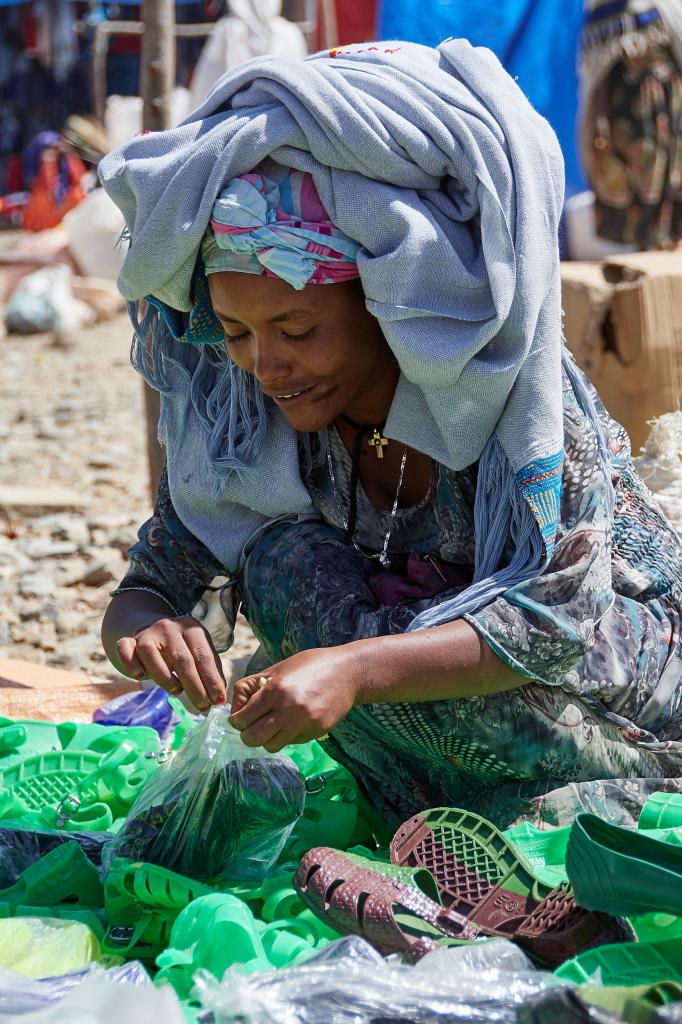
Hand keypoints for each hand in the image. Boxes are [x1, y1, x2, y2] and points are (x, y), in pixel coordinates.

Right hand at [116, 614, 225, 712]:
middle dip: (195, 686)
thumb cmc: (180, 648)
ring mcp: (147, 633)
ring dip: (166, 678)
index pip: (203, 656)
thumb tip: (219, 698)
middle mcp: (169, 627)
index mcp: (191, 627)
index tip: (219, 700)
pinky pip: (125, 650)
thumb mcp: (197, 652)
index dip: (212, 680)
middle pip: (182, 658)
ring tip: (177, 692)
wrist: (151, 630)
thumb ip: (209, 670)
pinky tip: (141, 676)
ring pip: (152, 654)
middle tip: (203, 706)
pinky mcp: (129, 640)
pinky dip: (132, 664)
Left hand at [228, 647, 360, 751]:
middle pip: (252, 738)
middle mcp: (288, 709)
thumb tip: (238, 706)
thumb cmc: (312, 664)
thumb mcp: (280, 667)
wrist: (349, 672)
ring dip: (267, 738)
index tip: (240, 718)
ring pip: (271, 746)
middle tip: (251, 726)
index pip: (242, 718)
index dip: (237, 720)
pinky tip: (293, 722)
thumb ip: (256, 685)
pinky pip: (291, 742)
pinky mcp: (316, 732)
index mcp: (275, 690)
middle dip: (247, 734)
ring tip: (272, 726)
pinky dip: (287, 736)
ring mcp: (303, 723)